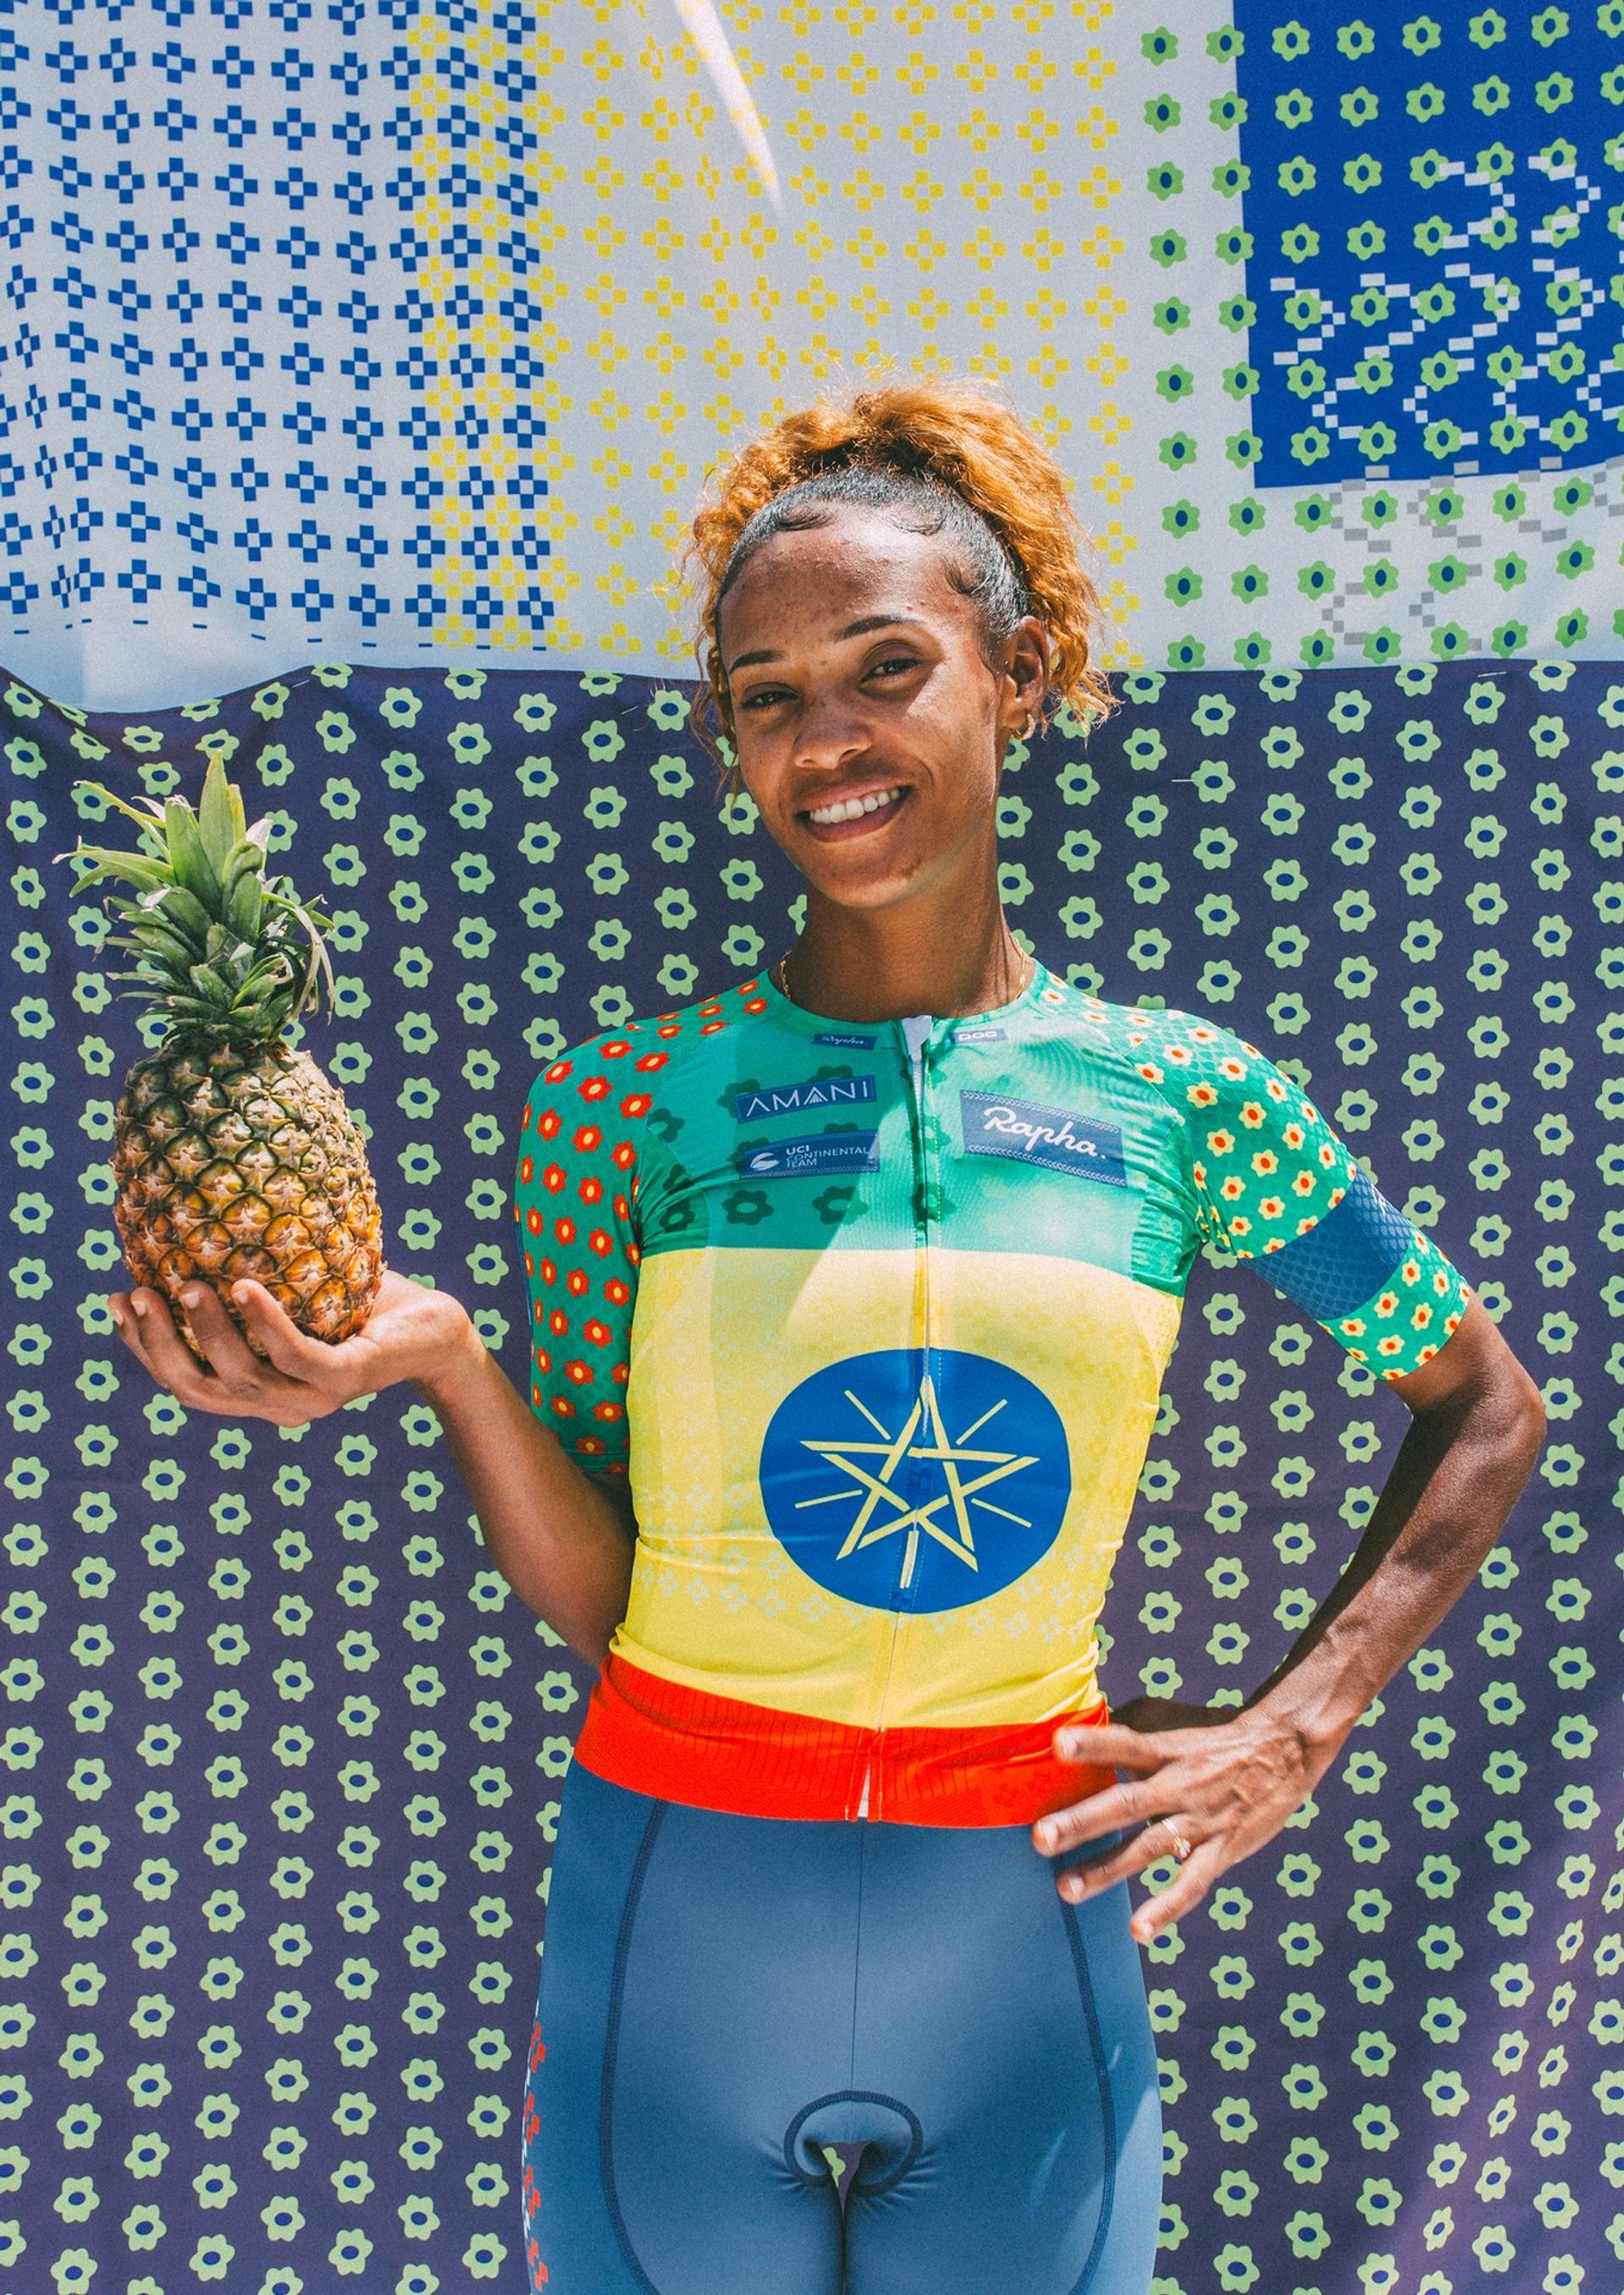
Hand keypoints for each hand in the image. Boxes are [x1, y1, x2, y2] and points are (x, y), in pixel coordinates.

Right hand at [108, 1268, 480, 1425]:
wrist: (438, 1327)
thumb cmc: (358, 1303)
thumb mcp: (291, 1291)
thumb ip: (243, 1281)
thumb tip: (182, 1226)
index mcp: (258, 1393)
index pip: (186, 1382)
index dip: (143, 1348)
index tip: (113, 1300)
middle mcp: (279, 1406)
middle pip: (199, 1389)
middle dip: (159, 1345)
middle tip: (136, 1294)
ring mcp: (314, 1398)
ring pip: (241, 1378)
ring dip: (205, 1331)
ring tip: (184, 1284)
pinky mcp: (349, 1379)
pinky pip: (296, 1355)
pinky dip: (264, 1323)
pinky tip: (241, 1286)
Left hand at [1032, 1696, 1348, 1943]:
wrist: (1286, 1751)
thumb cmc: (1214, 1739)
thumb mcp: (1174, 1726)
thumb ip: (1130, 1732)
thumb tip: (1075, 1730)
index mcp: (1167, 1750)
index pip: (1126, 1742)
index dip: (1093, 1744)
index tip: (1057, 1744)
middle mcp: (1180, 1785)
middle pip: (1127, 1803)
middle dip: (1082, 1822)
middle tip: (1040, 1838)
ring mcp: (1201, 1820)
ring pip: (1149, 1848)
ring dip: (1107, 1870)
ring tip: (1066, 1889)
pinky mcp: (1223, 1850)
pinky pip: (1192, 1883)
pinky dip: (1166, 1907)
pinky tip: (1138, 1930)